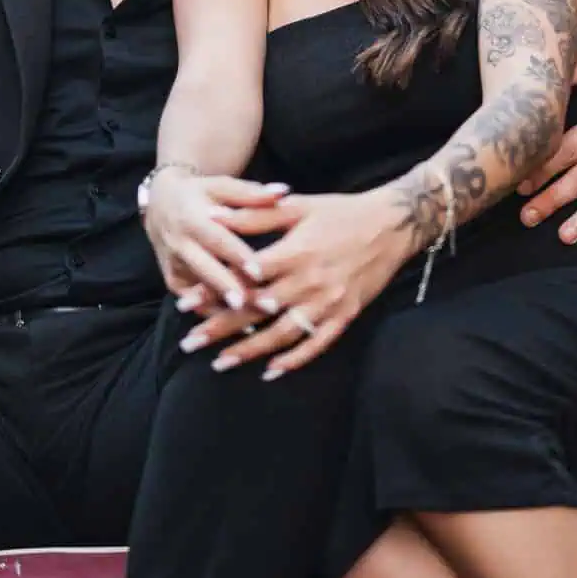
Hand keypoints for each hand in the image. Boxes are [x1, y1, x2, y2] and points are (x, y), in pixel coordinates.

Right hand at [144, 170, 290, 311]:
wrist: (161, 203)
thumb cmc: (201, 193)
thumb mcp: (222, 187)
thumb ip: (252, 194)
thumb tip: (284, 191)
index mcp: (192, 218)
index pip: (217, 239)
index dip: (237, 256)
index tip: (259, 272)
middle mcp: (179, 244)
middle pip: (206, 271)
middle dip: (231, 290)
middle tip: (258, 306)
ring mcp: (174, 266)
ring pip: (201, 292)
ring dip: (227, 309)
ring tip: (257, 322)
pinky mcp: (173, 282)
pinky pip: (195, 303)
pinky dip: (216, 315)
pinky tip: (242, 325)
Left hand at [183, 189, 408, 379]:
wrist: (391, 225)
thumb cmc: (340, 211)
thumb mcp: (297, 206)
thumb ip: (255, 215)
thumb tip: (214, 216)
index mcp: (295, 253)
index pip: (245, 278)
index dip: (213, 291)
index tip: (185, 304)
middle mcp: (309, 282)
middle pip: (257, 312)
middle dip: (220, 329)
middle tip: (189, 343)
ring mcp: (328, 303)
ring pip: (281, 335)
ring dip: (249, 351)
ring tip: (219, 363)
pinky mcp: (344, 316)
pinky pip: (316, 344)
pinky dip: (293, 360)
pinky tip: (270, 371)